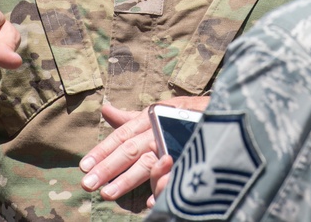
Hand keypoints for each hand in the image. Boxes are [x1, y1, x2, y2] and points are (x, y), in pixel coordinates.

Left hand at [80, 96, 207, 199]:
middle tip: (88, 183)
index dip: (103, 150)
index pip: (122, 135)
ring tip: (108, 193)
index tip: (84, 165)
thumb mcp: (159, 111)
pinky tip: (148, 201)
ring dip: (127, 179)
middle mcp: (162, 130)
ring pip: (148, 163)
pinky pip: (174, 175)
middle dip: (108, 167)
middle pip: (131, 150)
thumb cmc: (186, 114)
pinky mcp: (190, 156)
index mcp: (152, 118)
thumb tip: (105, 109)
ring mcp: (176, 144)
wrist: (225, 113)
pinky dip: (161, 188)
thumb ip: (131, 117)